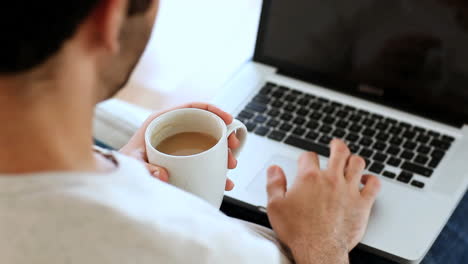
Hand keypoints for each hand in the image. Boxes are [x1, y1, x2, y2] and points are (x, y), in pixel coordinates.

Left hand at [119, 102, 240, 190]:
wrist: (118, 177)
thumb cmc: (122, 165)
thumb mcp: (132, 163)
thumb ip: (145, 168)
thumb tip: (163, 174)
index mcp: (162, 121)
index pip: (193, 107)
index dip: (214, 110)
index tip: (229, 120)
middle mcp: (173, 130)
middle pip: (205, 125)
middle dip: (224, 136)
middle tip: (233, 150)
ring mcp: (179, 145)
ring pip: (208, 144)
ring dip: (223, 154)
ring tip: (230, 167)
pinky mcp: (183, 160)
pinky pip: (204, 161)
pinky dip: (216, 170)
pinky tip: (224, 181)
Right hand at [266, 139, 380, 262]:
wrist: (318, 250)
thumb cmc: (298, 231)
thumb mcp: (275, 206)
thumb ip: (274, 184)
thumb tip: (274, 169)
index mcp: (309, 178)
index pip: (309, 156)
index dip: (306, 157)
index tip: (306, 161)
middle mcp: (331, 179)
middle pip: (339, 152)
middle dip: (337, 145)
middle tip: (336, 144)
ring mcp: (349, 190)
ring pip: (357, 163)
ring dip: (354, 159)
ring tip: (351, 159)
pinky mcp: (362, 204)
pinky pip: (374, 185)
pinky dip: (372, 179)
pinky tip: (367, 180)